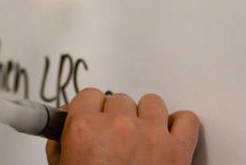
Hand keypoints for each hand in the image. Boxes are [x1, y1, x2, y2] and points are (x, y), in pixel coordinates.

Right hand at [46, 88, 198, 164]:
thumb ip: (59, 145)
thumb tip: (62, 126)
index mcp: (85, 130)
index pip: (89, 95)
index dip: (91, 110)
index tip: (94, 117)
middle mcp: (118, 127)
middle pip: (119, 99)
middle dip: (116, 118)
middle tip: (115, 140)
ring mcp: (150, 136)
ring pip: (152, 103)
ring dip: (147, 118)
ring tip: (142, 139)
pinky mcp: (178, 149)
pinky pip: (186, 120)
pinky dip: (180, 126)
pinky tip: (169, 137)